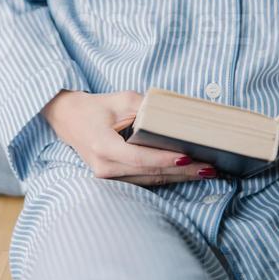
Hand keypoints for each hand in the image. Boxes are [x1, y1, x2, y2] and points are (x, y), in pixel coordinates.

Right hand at [41, 89, 217, 185]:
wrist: (68, 119)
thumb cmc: (96, 107)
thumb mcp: (121, 99)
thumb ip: (147, 107)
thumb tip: (175, 116)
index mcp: (103, 146)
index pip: (139, 158)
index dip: (164, 159)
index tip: (188, 157)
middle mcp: (104, 167)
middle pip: (149, 173)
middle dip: (181, 171)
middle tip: (209, 168)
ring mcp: (107, 177)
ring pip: (149, 180)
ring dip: (178, 177)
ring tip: (204, 172)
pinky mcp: (113, 179)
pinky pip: (143, 180)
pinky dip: (165, 176)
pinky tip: (185, 173)